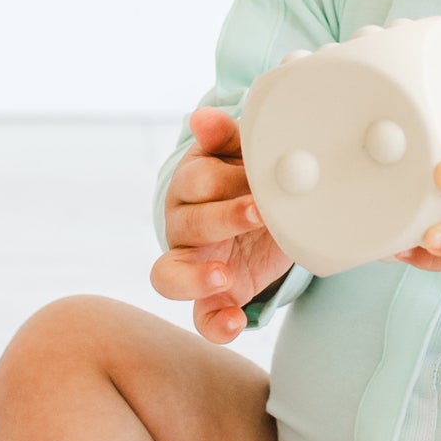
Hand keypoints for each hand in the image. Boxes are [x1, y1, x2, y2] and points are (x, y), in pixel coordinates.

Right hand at [151, 106, 292, 345]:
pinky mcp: (210, 298)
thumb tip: (201, 117)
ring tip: (223, 275)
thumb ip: (226, 137)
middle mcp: (184, 225)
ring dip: (194, 277)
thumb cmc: (251, 178)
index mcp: (192, 185)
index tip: (259, 181)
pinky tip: (236, 322)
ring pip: (169, 276)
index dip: (226, 179)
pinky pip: (201, 318)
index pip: (198, 179)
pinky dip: (216, 323)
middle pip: (190, 222)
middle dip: (224, 217)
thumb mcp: (244, 154)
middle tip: (258, 212)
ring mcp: (192, 264)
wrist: (271, 218)